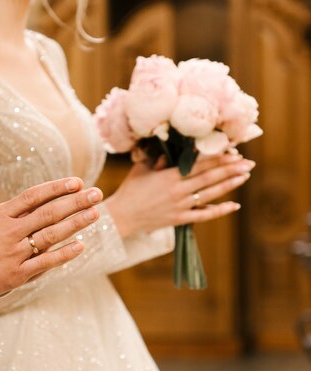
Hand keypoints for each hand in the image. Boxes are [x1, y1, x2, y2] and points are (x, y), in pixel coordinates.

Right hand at [0, 178, 102, 295]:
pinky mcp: (17, 275)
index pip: (33, 197)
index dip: (56, 188)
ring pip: (52, 236)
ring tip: (95, 214)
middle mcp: (10, 232)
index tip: (76, 182)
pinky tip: (81, 247)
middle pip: (49, 213)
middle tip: (96, 194)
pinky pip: (46, 264)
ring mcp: (16, 254)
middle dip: (75, 202)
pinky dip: (64, 255)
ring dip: (76, 224)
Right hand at [106, 153, 254, 236]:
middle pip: (210, 178)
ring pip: (210, 194)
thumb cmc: (130, 190)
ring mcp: (180, 206)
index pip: (199, 165)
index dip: (218, 158)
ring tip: (244, 176)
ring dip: (229, 185)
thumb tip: (170, 151)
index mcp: (169, 176)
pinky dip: (219, 210)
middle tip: (248, 163)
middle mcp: (178, 190)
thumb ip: (158, 159)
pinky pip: (204, 215)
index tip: (233, 152)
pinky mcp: (179, 219)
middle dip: (231, 169)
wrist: (121, 215)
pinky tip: (234, 205)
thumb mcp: (142, 169)